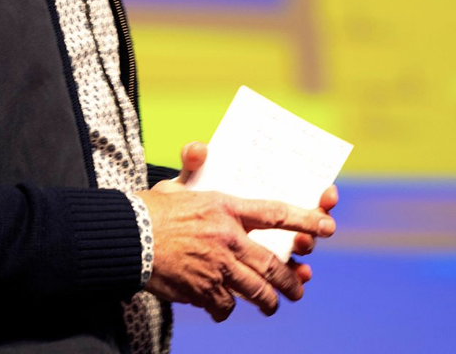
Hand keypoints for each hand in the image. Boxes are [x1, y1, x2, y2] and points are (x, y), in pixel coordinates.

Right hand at [138, 142, 335, 321]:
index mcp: (226, 208)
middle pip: (272, 264)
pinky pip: (225, 306)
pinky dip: (226, 308)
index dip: (305, 219)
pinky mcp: (202, 290)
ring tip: (272, 305)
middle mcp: (228, 238)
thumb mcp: (176, 184)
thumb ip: (193, 167)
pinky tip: (224, 308)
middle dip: (290, 280)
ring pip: (255, 290)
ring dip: (268, 300)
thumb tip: (199, 147)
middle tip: (299, 286)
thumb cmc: (152, 209)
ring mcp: (217, 267)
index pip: (276, 213)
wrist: (127, 239)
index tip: (328, 226)